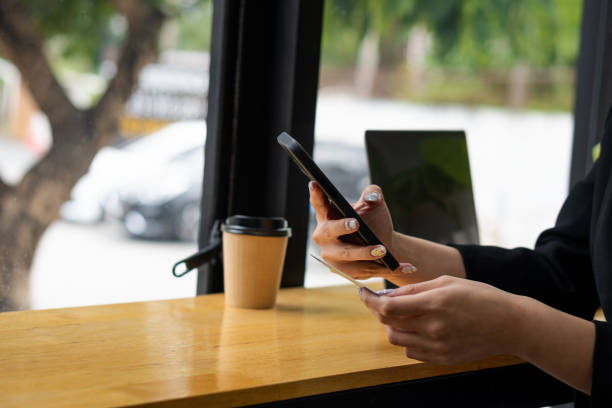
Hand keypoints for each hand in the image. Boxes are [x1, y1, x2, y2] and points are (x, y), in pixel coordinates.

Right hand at [309, 181, 415, 279]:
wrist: (383, 245)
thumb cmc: (373, 221)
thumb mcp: (373, 205)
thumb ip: (373, 193)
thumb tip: (373, 197)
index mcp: (327, 216)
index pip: (319, 203)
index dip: (316, 195)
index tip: (315, 183)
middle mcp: (325, 237)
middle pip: (330, 232)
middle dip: (341, 228)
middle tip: (356, 223)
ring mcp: (332, 257)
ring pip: (348, 256)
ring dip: (365, 254)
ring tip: (383, 250)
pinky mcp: (344, 272)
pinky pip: (363, 270)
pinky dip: (384, 269)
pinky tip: (405, 267)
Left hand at [360, 275, 521, 363]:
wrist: (510, 324)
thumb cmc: (480, 297)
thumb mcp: (446, 282)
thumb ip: (414, 289)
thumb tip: (387, 295)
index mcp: (434, 304)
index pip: (387, 307)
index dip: (369, 300)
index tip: (363, 293)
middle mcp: (433, 328)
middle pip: (388, 324)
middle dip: (378, 312)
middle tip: (381, 302)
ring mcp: (438, 347)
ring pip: (397, 340)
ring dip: (392, 326)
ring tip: (402, 315)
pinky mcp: (442, 359)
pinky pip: (412, 352)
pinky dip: (407, 340)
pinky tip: (417, 328)